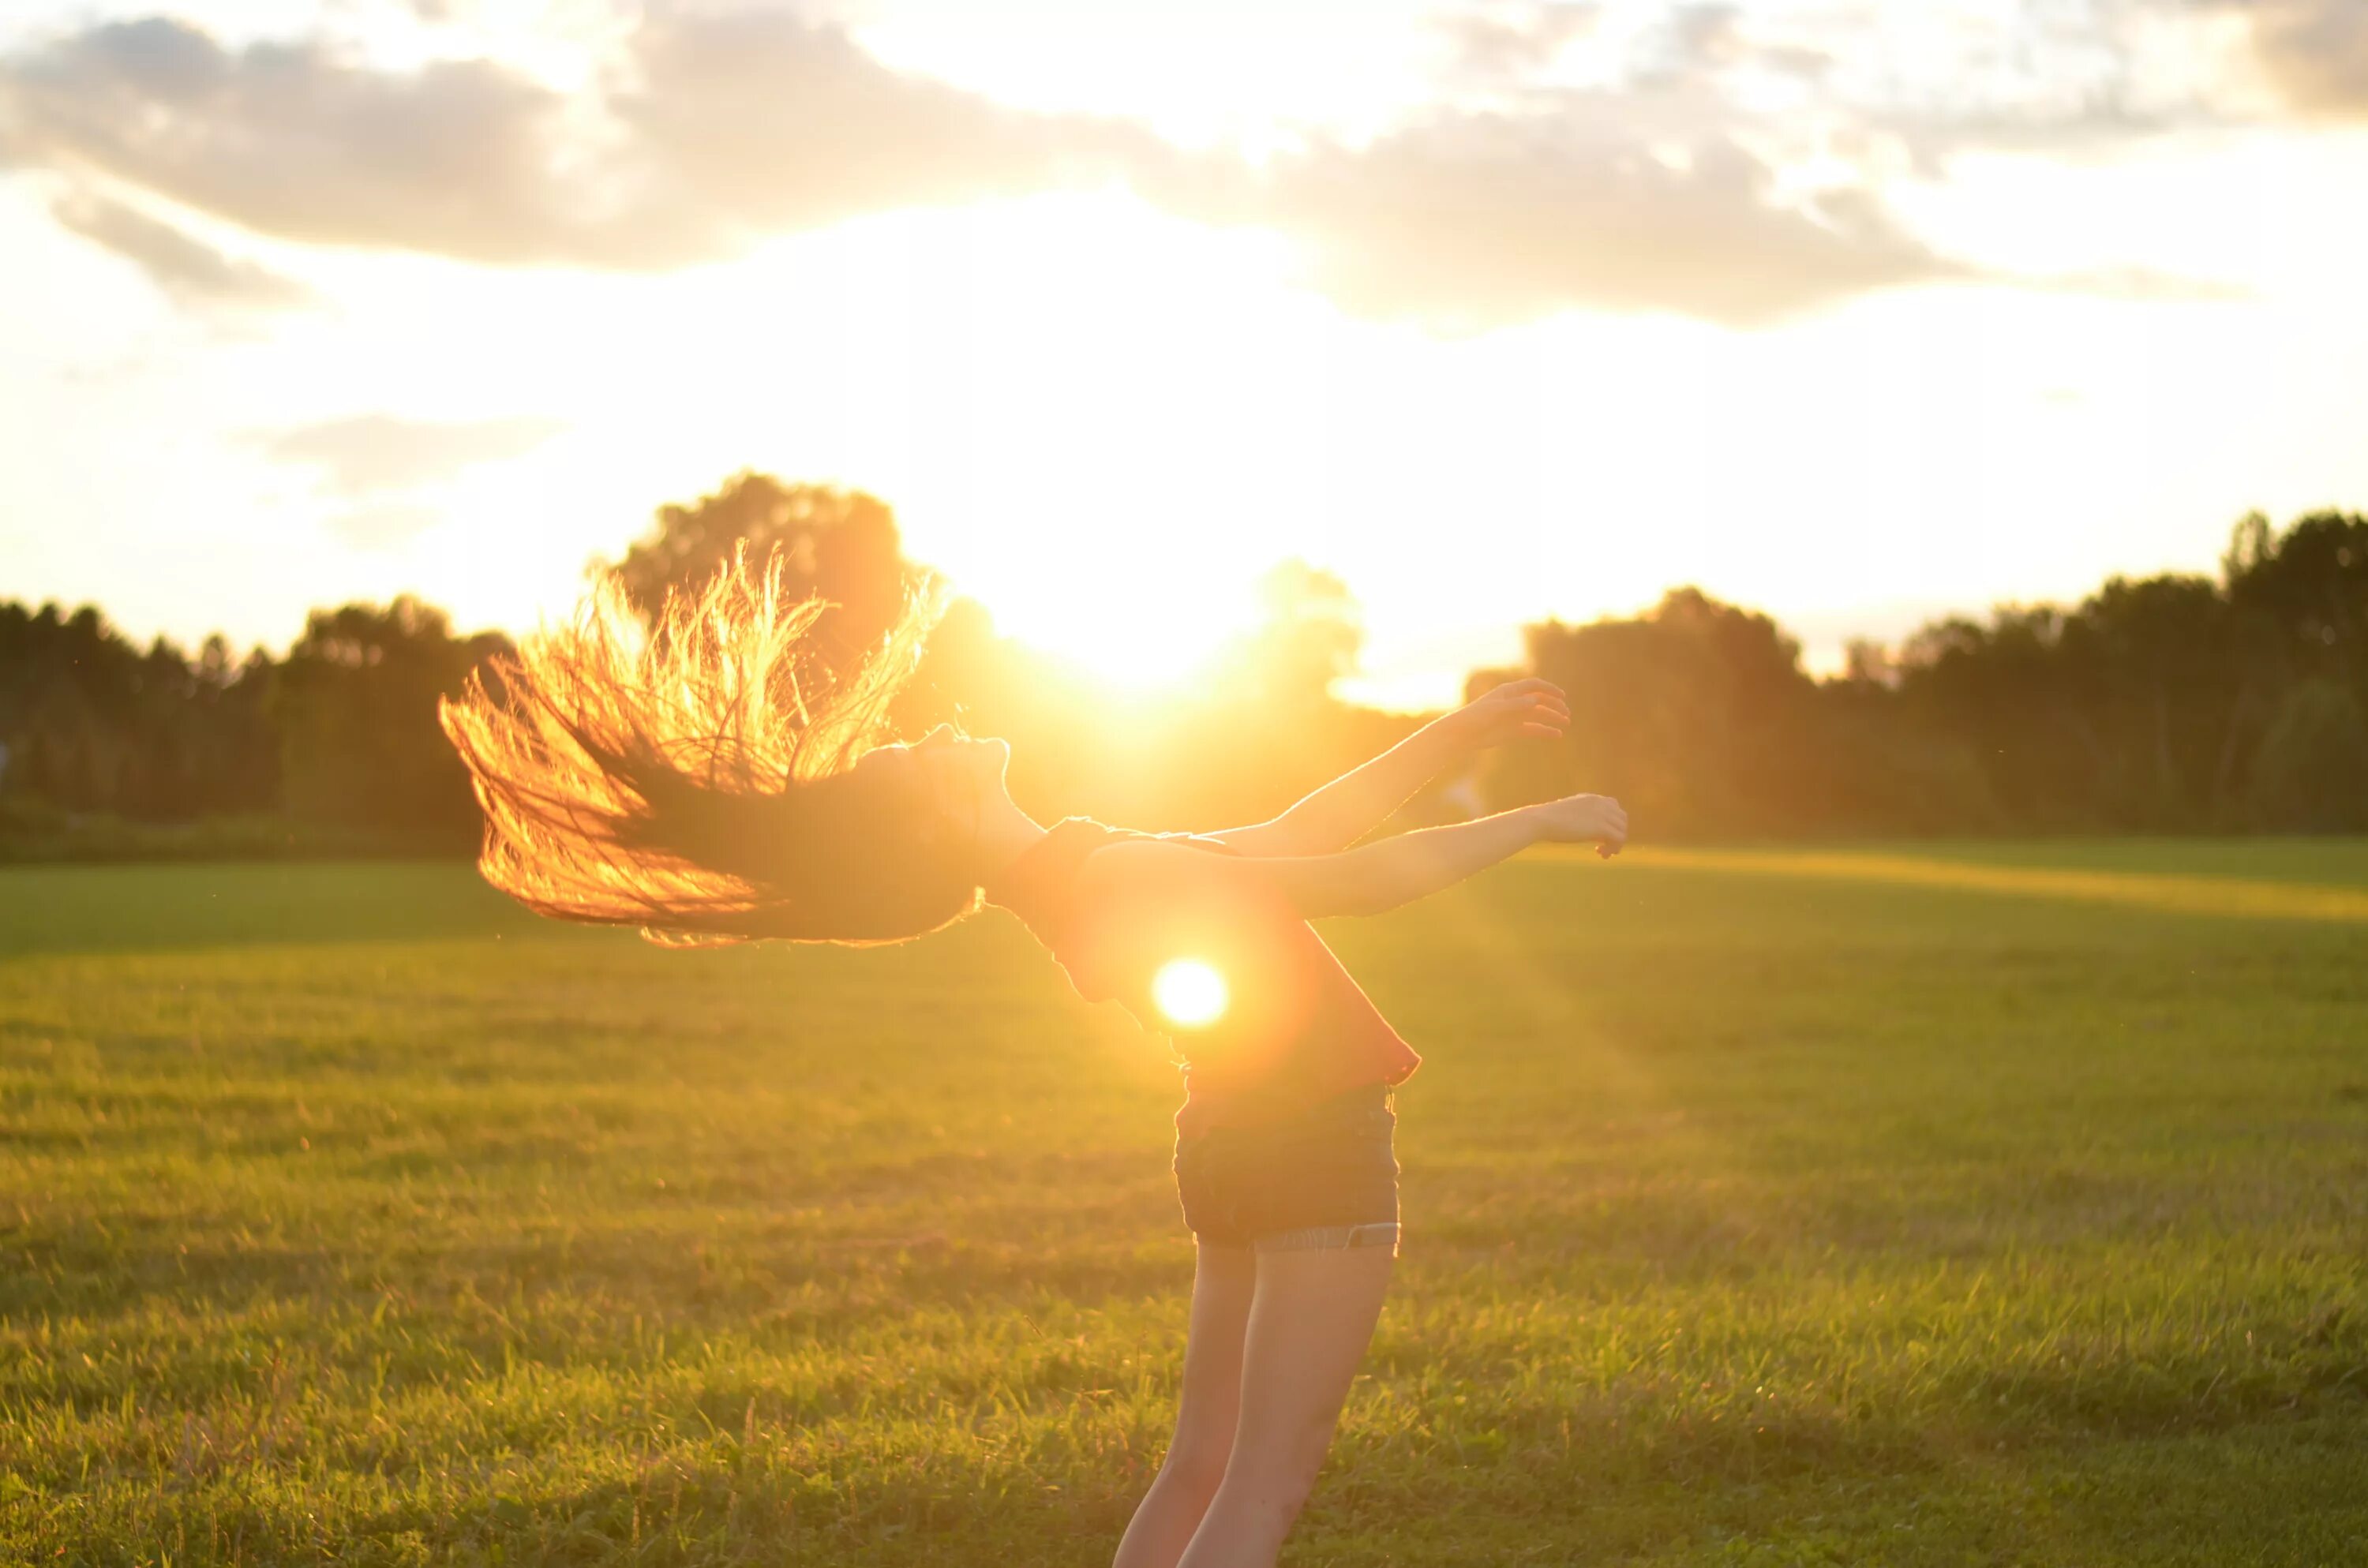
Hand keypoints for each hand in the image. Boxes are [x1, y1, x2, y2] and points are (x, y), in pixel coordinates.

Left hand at [1447, 678, 1569, 750]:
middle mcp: (1515, 702)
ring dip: (1553, 718)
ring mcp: (1515, 717)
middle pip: (1540, 701)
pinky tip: (1557, 735)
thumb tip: (1536, 700)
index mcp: (1510, 692)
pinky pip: (1533, 729)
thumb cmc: (1476, 717)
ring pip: (1539, 715)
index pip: (1534, 686)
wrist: (1464, 735)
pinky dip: (1545, 731)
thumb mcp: (1497, 709)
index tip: (1562, 696)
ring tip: (1566, 723)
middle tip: (1567, 713)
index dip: (1549, 689)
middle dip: (1554, 705)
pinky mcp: (1513, 730)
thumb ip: (1516, 705)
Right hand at [1529, 793, 1627, 858]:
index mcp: (1592, 798)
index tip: (1601, 835)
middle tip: (1604, 847)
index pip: (1614, 807)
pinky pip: (1619, 839)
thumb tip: (1583, 828)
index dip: (1611, 823)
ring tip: (1603, 853)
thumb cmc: (1547, 819)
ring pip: (1622, 830)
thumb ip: (1580, 816)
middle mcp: (1601, 803)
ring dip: (1615, 843)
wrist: (1542, 820)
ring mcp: (1603, 814)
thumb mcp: (1568, 813)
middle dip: (1616, 834)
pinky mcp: (1602, 827)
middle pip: (1622, 819)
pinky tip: (1601, 854)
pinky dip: (1613, 848)